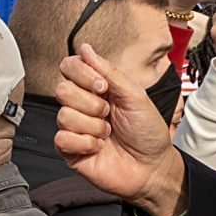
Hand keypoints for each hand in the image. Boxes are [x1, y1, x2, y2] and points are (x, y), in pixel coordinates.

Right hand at [52, 45, 185, 215]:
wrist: (153, 167)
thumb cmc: (147, 132)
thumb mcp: (135, 96)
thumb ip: (109, 71)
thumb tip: (85, 49)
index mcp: (96, 88)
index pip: (70, 67)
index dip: (82, 74)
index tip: (103, 87)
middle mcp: (82, 105)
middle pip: (62, 90)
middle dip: (91, 103)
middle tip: (109, 113)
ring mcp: (75, 128)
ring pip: (63, 115)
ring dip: (93, 126)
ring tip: (108, 134)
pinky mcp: (71, 151)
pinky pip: (61, 139)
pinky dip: (85, 143)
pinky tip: (99, 147)